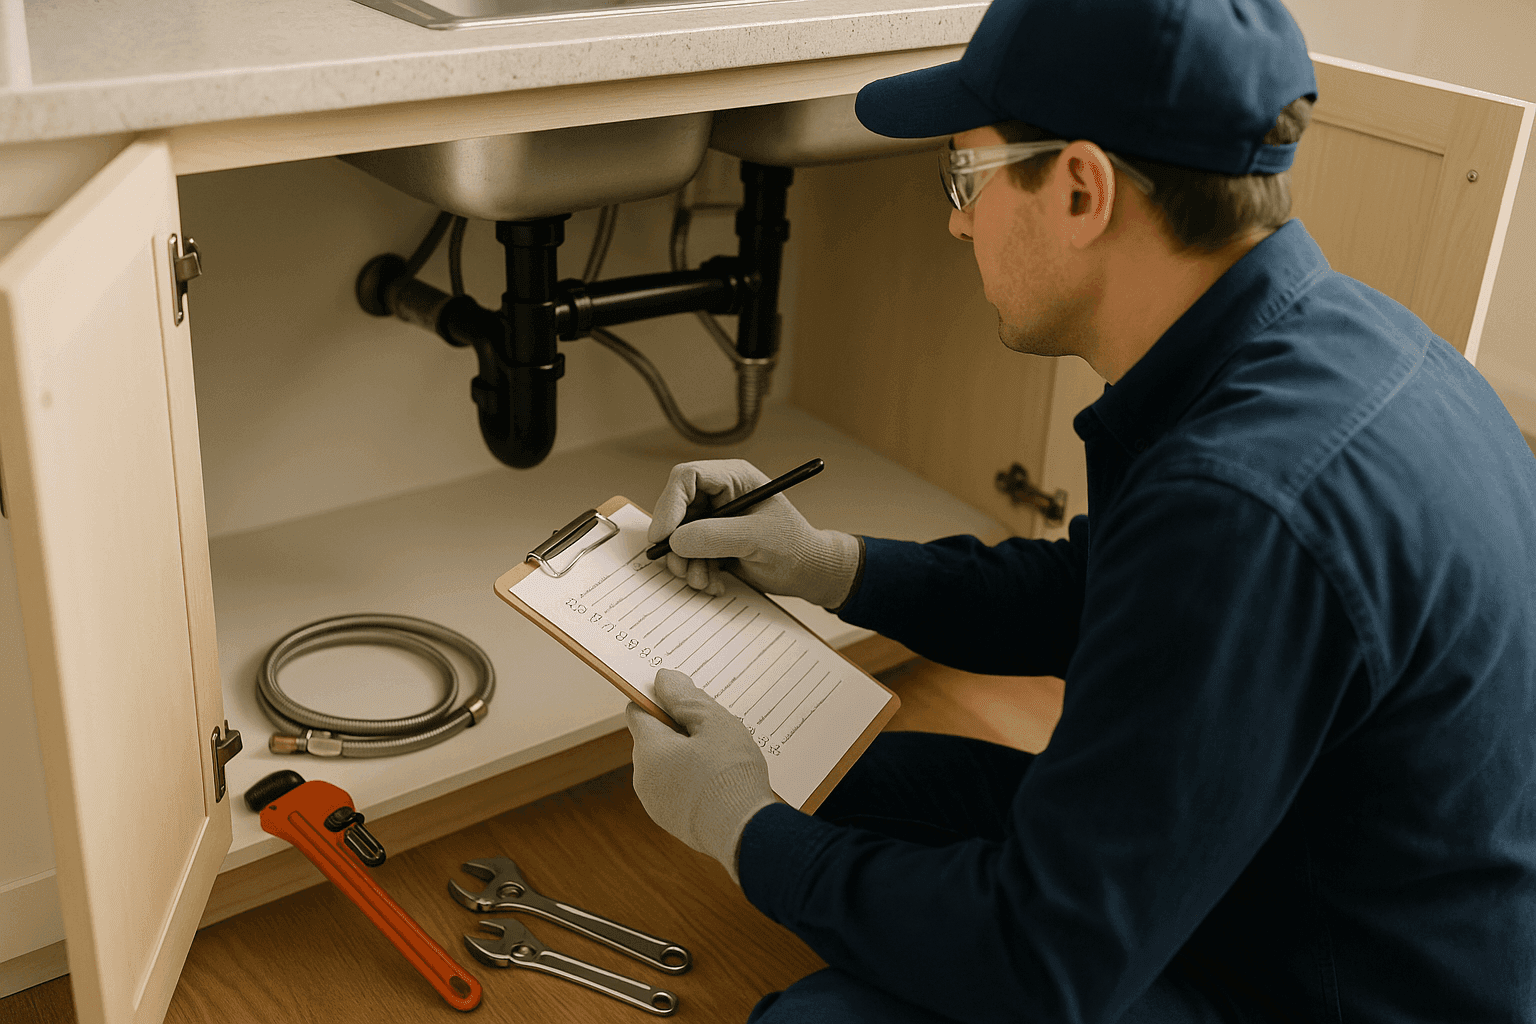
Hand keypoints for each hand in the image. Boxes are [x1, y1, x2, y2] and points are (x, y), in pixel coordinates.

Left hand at [626, 669, 777, 882]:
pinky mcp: (672, 821)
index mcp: (648, 749)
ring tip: (722, 757)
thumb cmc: (730, 775)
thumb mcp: (714, 723)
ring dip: (687, 755)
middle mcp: (643, 777)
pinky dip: (692, 780)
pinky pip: (676, 788)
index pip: (638, 711)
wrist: (745, 834)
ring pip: (666, 764)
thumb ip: (685, 698)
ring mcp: (656, 803)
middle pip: (654, 738)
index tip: (684, 696)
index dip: (659, 699)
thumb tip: (663, 679)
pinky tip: (720, 781)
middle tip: (714, 728)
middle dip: (679, 728)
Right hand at [649, 459, 860, 607]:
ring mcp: (715, 519)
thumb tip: (674, 541)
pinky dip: (696, 572)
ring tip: (705, 582)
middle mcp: (720, 494)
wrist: (809, 572)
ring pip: (679, 537)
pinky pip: (689, 555)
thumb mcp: (756, 539)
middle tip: (681, 569)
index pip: (686, 478)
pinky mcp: (713, 542)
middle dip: (676, 544)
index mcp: (734, 478)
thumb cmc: (794, 547)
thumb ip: (715, 536)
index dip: (669, 505)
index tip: (663, 537)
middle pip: (676, 510)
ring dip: (685, 564)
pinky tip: (715, 584)